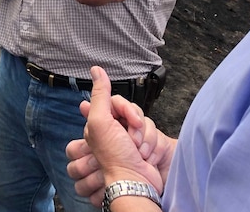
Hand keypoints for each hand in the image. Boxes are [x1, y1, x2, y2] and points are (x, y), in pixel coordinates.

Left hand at [81, 66, 163, 190]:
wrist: (135, 181)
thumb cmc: (114, 156)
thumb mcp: (100, 122)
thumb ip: (100, 95)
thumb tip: (96, 69)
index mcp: (100, 121)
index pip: (119, 101)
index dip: (126, 109)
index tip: (129, 120)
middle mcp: (113, 128)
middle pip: (134, 111)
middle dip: (136, 126)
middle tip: (132, 140)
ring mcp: (129, 138)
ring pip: (146, 122)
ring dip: (144, 137)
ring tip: (138, 152)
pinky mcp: (143, 146)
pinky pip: (154, 135)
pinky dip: (151, 145)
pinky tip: (144, 156)